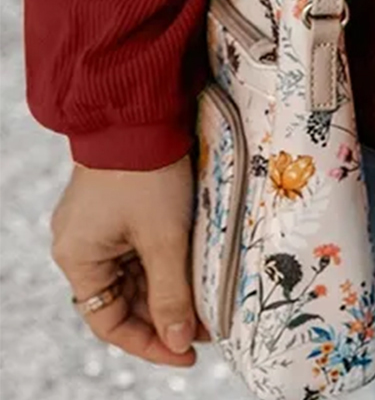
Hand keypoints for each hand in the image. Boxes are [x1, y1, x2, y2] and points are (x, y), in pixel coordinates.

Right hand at [51, 156, 207, 366]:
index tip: (187, 351)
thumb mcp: (163, 239)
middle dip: (166, 313)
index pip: (110, 321)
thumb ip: (171, 294)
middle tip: (208, 324)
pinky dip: (166, 258)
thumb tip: (179, 342)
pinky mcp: (119, 203)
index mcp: (78, 258)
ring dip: (169, 285)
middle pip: (124, 297)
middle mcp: (81, 244)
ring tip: (208, 299)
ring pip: (136, 271)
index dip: (149, 342)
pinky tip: (196, 266)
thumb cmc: (146, 173)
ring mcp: (99, 222)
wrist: (141, 110)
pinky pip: (140, 245)